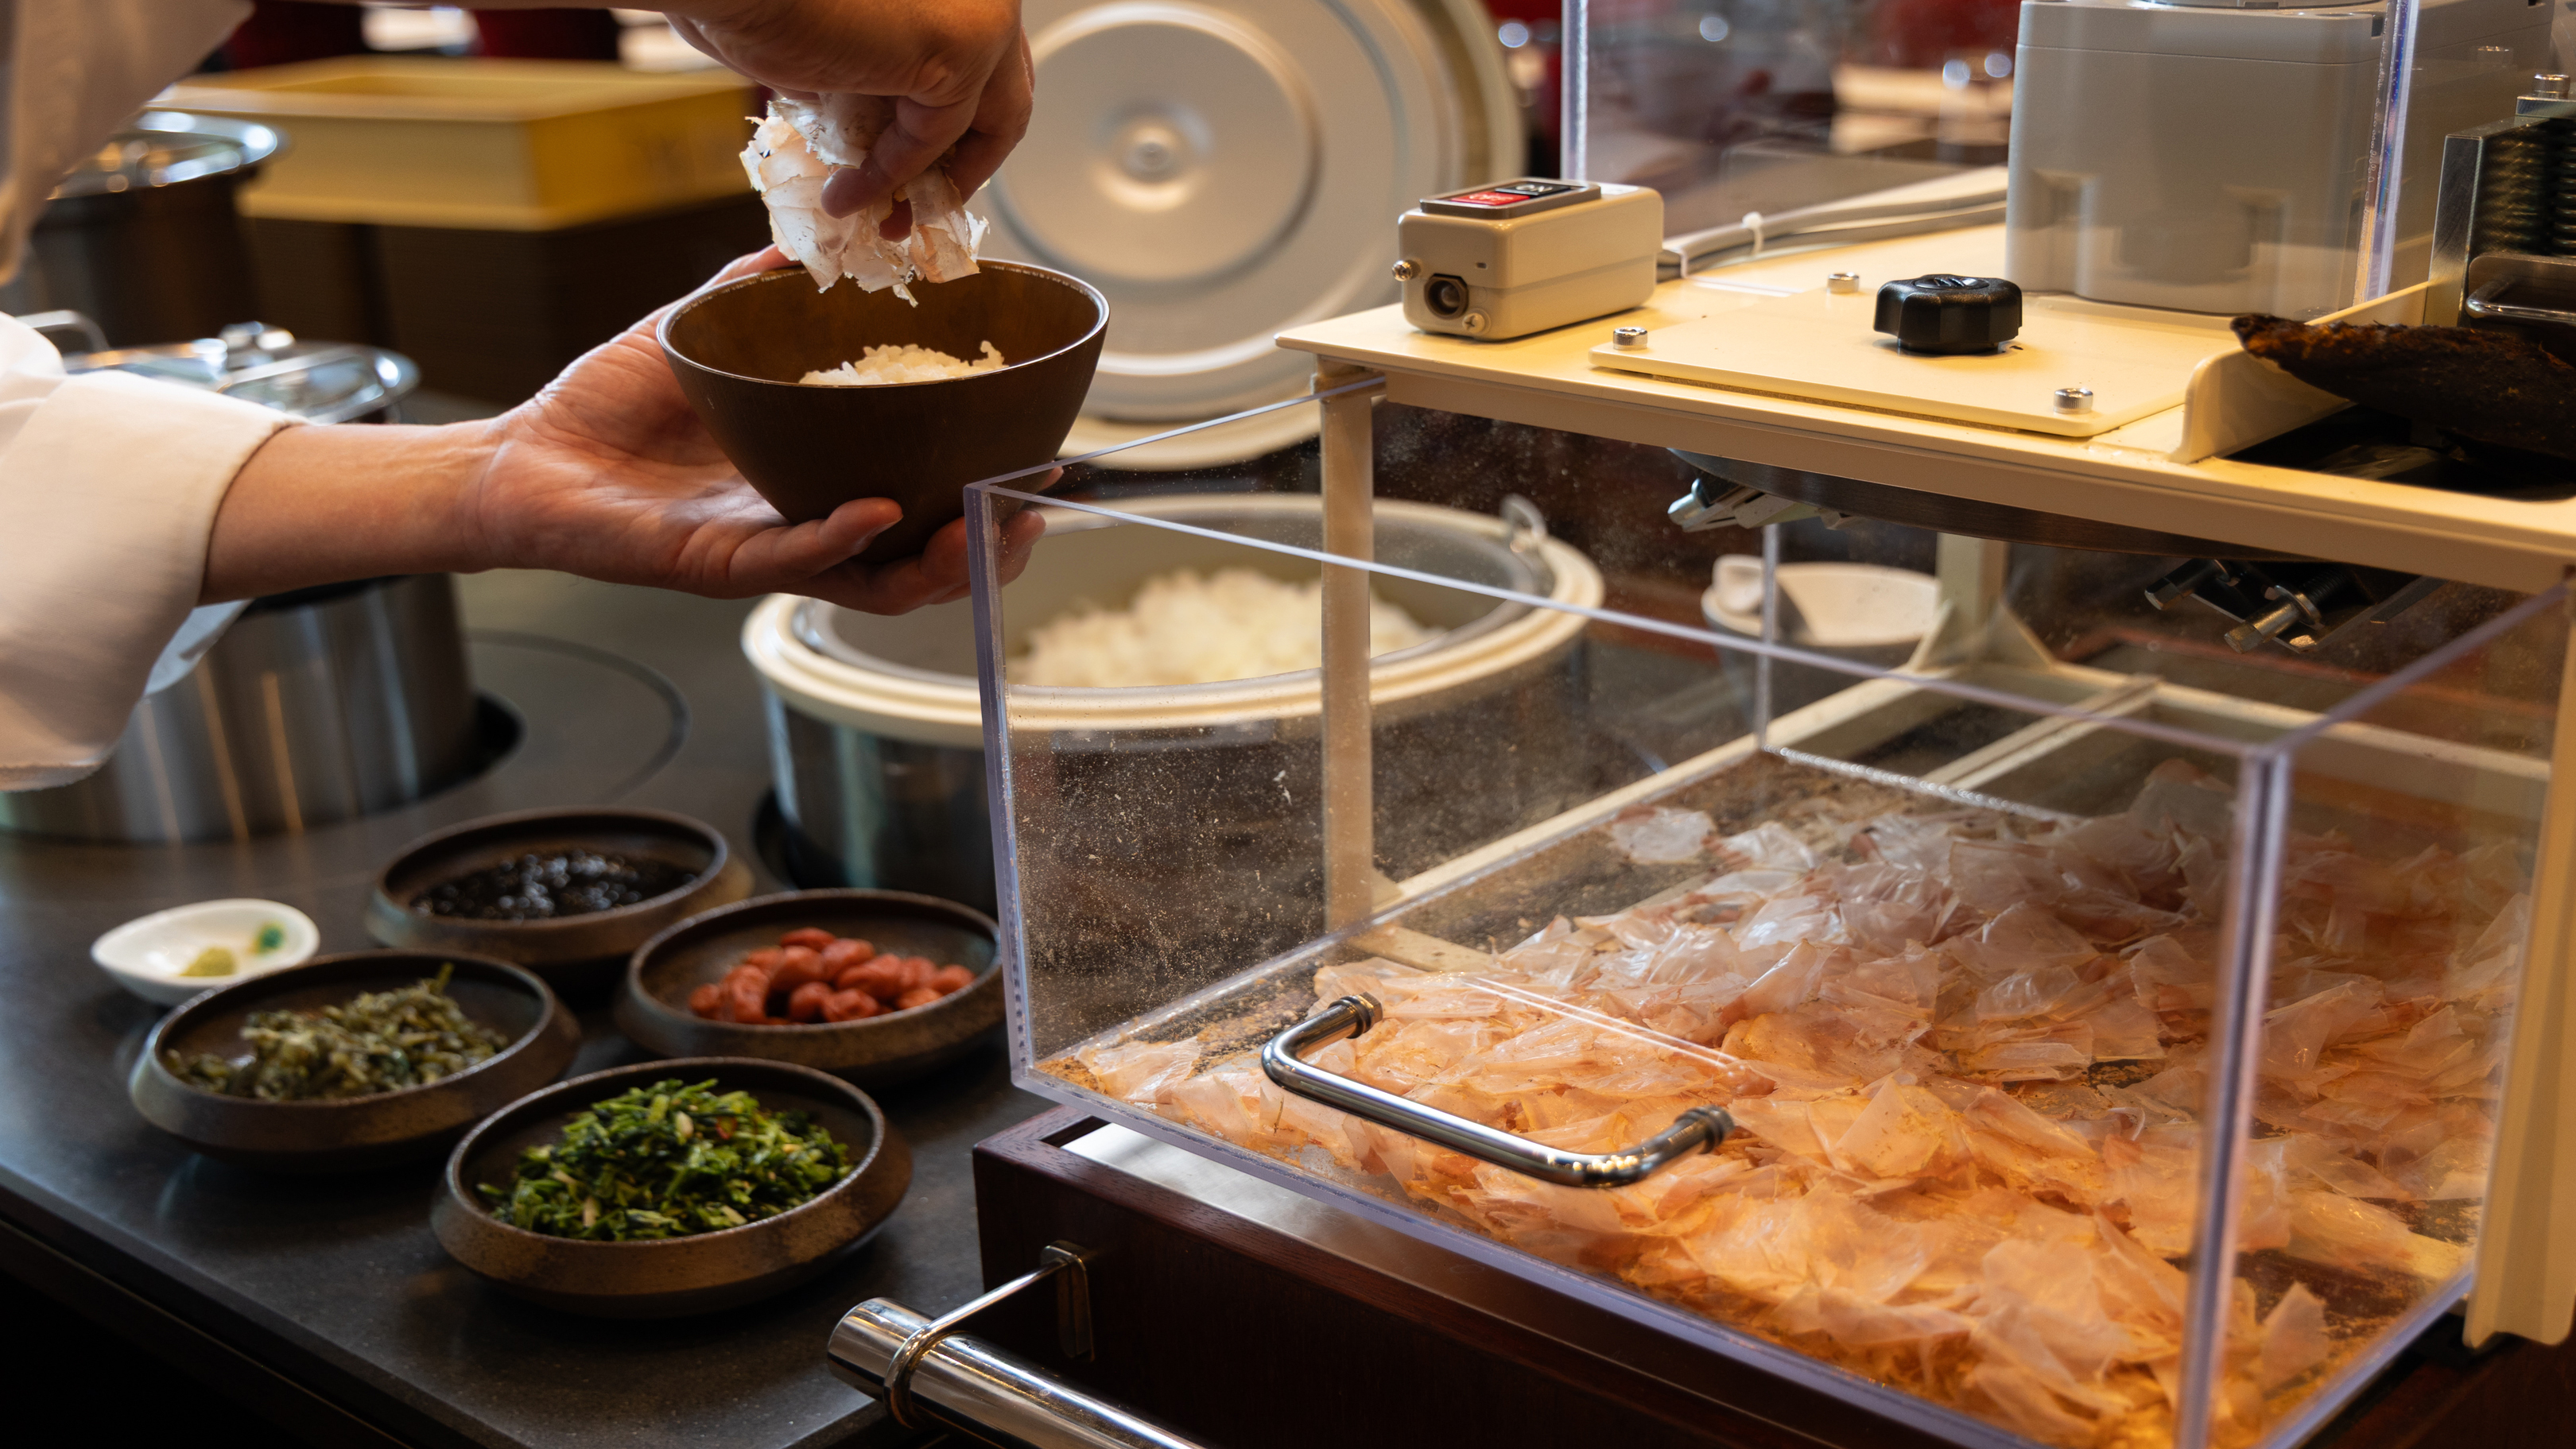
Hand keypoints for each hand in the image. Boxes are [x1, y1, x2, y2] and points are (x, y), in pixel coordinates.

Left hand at [205, 249, 1046, 612]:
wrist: (521, 459)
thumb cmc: (606, 411)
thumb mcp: (704, 336)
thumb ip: (763, 293)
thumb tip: (820, 242)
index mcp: (814, 482)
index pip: (922, 507)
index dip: (983, 500)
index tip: (1033, 468)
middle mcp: (802, 528)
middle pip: (920, 562)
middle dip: (987, 549)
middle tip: (1031, 515)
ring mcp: (765, 553)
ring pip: (874, 581)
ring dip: (934, 562)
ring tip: (977, 528)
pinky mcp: (716, 564)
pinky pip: (794, 560)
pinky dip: (840, 536)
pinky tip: (877, 510)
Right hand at [665, 0, 1033, 216]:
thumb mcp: (839, 42)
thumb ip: (876, 73)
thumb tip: (873, 126)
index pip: (985, 57)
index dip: (955, 117)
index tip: (920, 167)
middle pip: (1003, 89)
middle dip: (960, 157)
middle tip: (916, 202)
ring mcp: (982, 13)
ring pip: (987, 121)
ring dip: (935, 180)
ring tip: (884, 215)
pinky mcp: (962, 49)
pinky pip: (936, 137)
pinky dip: (894, 176)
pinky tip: (851, 195)